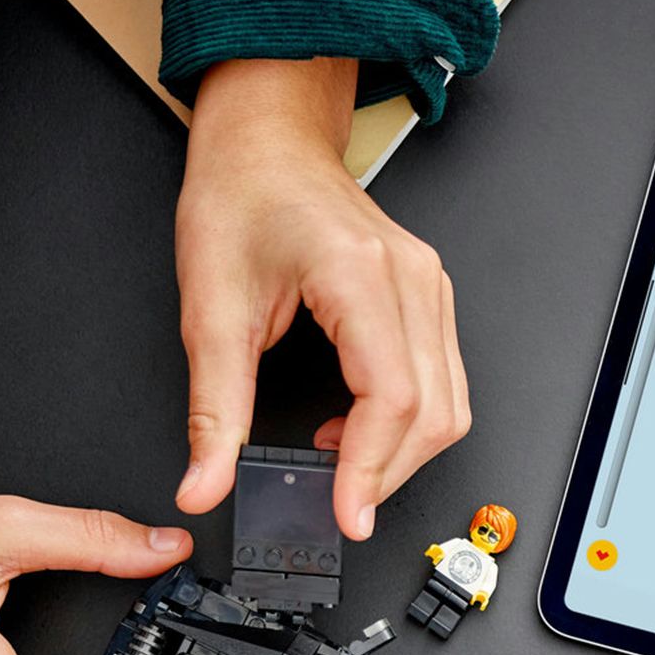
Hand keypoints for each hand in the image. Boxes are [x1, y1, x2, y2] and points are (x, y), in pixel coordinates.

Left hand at [173, 57, 469, 538]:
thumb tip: (204, 483)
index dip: (373, 468)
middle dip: (390, 473)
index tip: (348, 515)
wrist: (266, 140)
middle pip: (434, 412)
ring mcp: (429, 286)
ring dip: (404, 453)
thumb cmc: (240, 196)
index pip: (393, 397)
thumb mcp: (209, 308)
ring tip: (345, 465)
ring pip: (450, 404)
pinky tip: (359, 427)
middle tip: (341, 506)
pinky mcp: (429, 296)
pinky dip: (410, 422)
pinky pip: (444, 380)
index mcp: (359, 274)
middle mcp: (410, 278)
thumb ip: (212, 410)